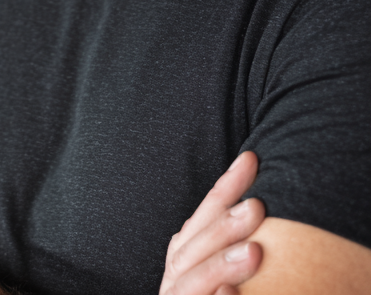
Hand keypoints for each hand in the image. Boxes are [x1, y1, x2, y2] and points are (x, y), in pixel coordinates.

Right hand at [160, 151, 264, 294]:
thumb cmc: (214, 291)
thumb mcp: (220, 269)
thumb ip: (233, 247)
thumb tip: (264, 211)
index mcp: (187, 254)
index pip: (207, 213)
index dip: (227, 186)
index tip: (251, 159)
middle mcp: (177, 273)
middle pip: (195, 245)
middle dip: (224, 225)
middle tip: (256, 206)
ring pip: (192, 278)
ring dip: (221, 263)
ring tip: (255, 252)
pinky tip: (231, 293)